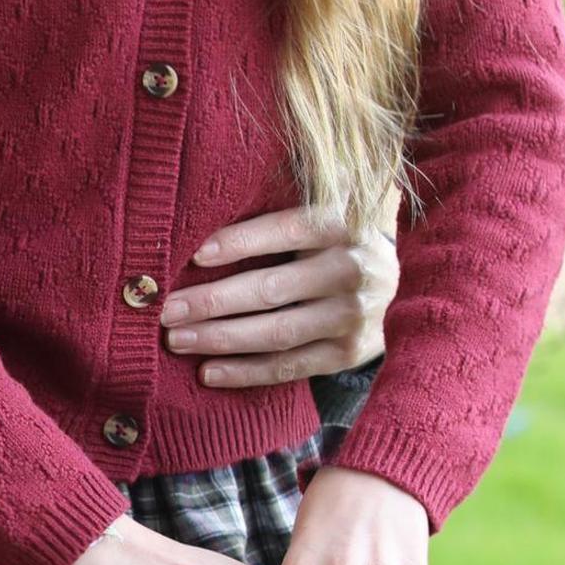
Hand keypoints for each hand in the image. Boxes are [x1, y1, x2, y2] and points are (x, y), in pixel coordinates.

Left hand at [160, 203, 397, 390]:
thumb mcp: (328, 202)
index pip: (290, 229)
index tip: (195, 253)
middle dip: (213, 300)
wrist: (398, 282)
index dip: (243, 241)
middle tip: (166, 307)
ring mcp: (353, 315)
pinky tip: (207, 371)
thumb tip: (213, 196)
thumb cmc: (335, 235)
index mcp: (346, 223)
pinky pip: (290, 366)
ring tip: (176, 339)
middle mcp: (355, 269)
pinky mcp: (348, 353)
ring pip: (278, 332)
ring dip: (221, 338)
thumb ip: (288, 192)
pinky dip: (246, 372)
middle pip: (273, 288)